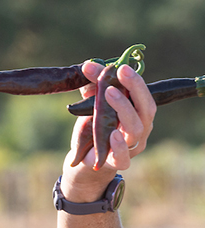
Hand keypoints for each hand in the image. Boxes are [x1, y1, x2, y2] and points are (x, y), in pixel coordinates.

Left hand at [61, 61, 155, 200]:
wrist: (82, 159)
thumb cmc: (93, 130)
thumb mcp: (92, 106)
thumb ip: (93, 87)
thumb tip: (87, 65)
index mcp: (137, 113)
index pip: (142, 94)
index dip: (133, 79)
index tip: (120, 65)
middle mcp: (139, 128)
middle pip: (146, 109)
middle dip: (134, 88)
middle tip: (118, 73)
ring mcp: (132, 147)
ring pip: (136, 129)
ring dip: (123, 109)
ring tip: (108, 94)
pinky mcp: (119, 163)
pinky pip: (124, 157)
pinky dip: (119, 146)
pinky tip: (112, 134)